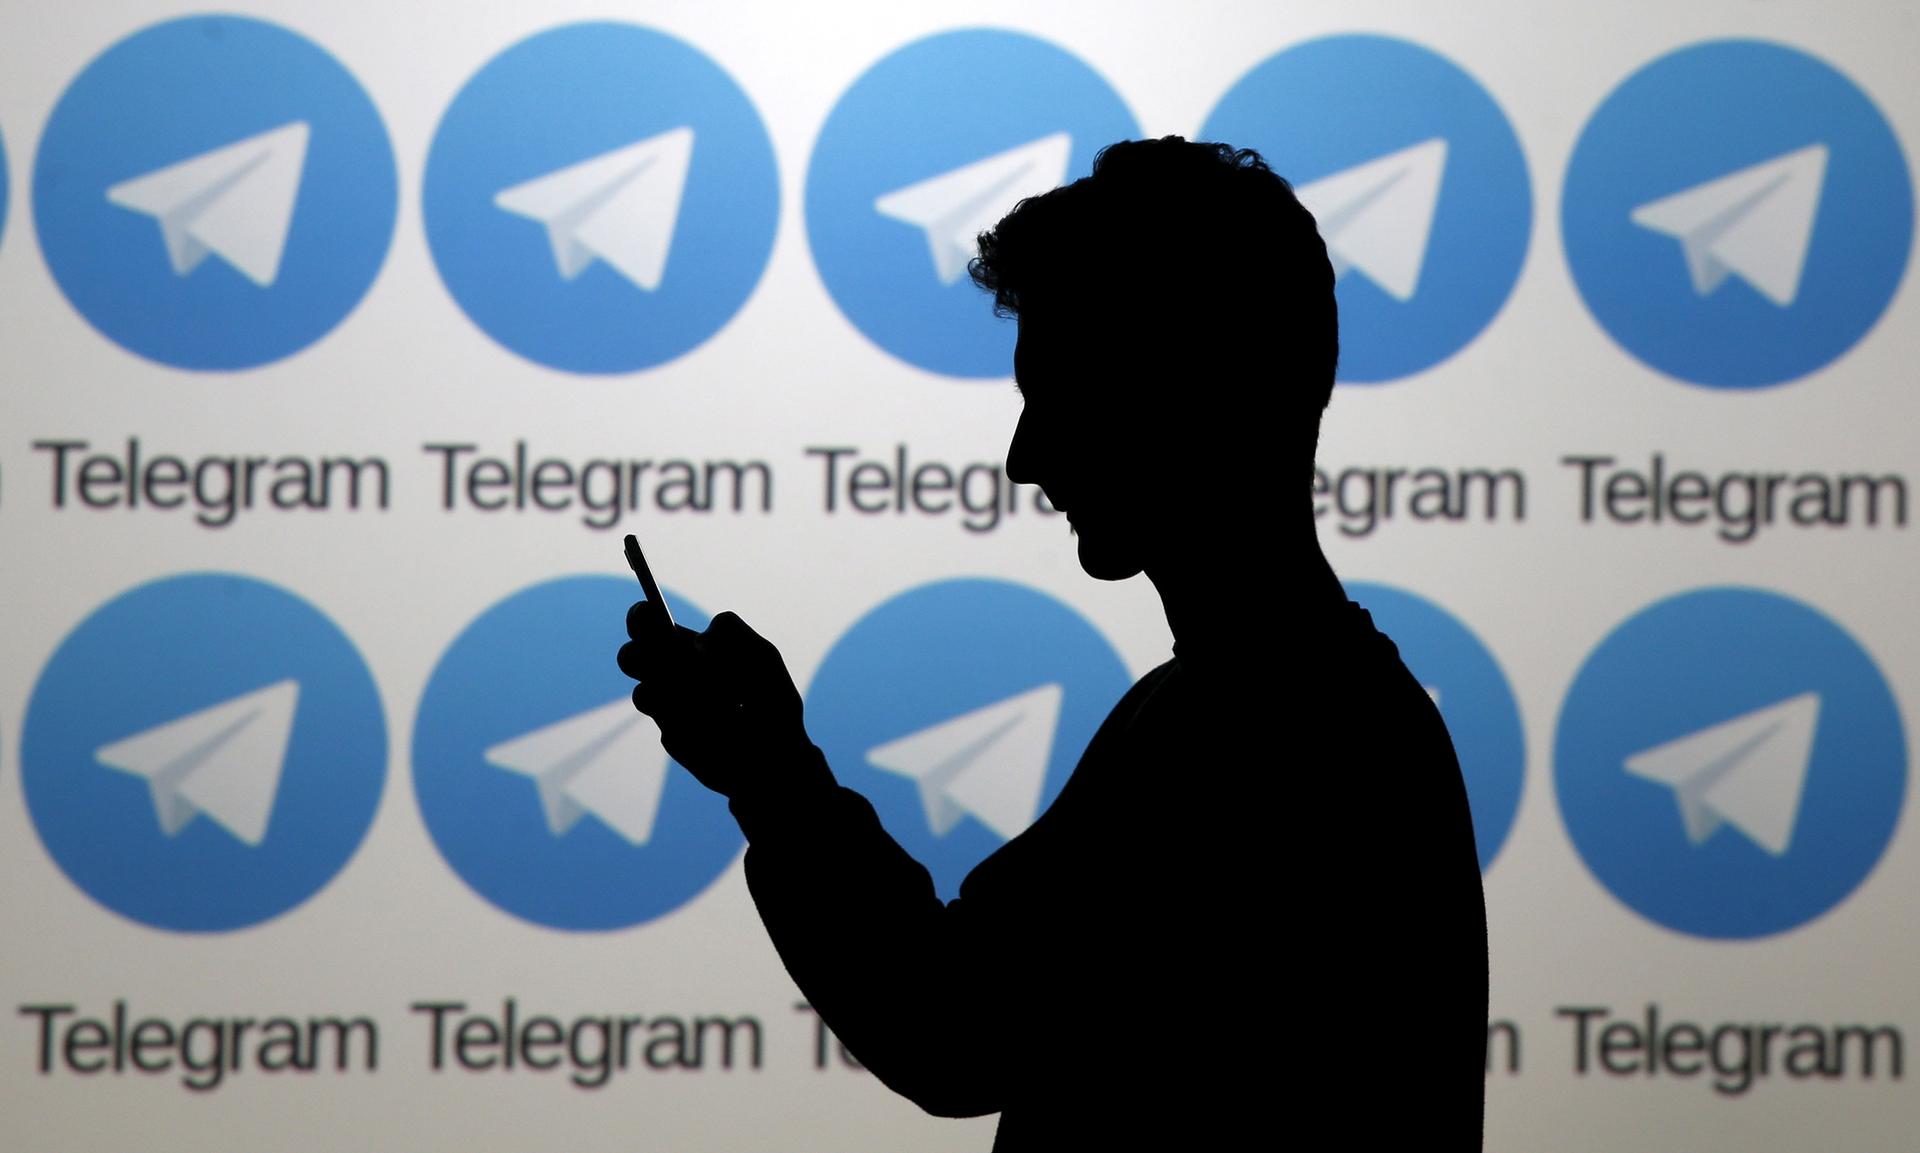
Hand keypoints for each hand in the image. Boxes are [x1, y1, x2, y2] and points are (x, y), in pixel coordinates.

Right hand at [618, 607, 813, 799]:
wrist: (777, 754)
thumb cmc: (772, 700)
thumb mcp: (763, 656)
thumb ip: (731, 632)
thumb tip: (697, 644)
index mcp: (687, 647)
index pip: (648, 624)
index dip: (640, 617)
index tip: (648, 616)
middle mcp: (670, 674)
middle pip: (630, 657)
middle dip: (639, 656)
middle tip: (674, 663)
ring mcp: (667, 706)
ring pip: (645, 693)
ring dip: (679, 694)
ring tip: (721, 703)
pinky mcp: (672, 736)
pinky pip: (671, 724)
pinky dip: (694, 720)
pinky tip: (722, 727)